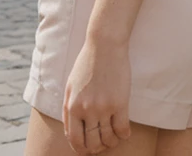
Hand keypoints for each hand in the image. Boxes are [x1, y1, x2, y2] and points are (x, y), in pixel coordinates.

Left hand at [63, 38, 131, 153]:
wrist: (104, 45)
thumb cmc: (87, 64)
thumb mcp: (70, 85)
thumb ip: (68, 109)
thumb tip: (71, 132)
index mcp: (72, 106)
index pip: (75, 140)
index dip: (81, 149)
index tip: (87, 149)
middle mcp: (87, 110)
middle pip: (92, 143)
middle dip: (96, 148)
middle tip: (101, 144)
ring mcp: (104, 107)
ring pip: (108, 139)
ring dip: (111, 142)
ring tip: (113, 137)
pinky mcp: (120, 103)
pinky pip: (122, 130)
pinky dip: (123, 135)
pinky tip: (124, 131)